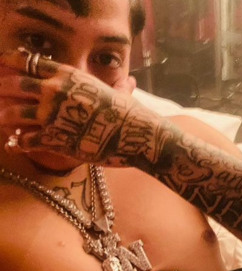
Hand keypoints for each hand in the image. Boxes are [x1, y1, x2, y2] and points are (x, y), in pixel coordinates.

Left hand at [0, 48, 160, 167]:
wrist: (136, 135)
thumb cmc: (131, 114)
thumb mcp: (120, 94)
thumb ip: (116, 87)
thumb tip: (128, 82)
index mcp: (68, 75)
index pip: (30, 62)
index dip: (13, 62)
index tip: (4, 64)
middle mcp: (54, 91)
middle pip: (15, 84)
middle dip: (2, 87)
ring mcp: (52, 115)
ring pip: (13, 112)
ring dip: (5, 116)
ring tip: (2, 119)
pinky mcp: (54, 139)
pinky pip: (24, 140)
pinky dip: (16, 143)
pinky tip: (14, 144)